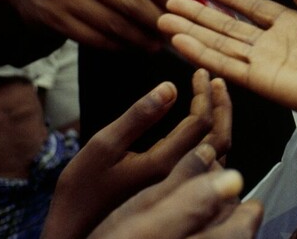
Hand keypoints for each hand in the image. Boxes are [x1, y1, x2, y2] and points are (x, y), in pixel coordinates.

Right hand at [0, 0, 179, 50]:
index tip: (184, 8)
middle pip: (131, 1)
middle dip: (157, 21)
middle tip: (174, 32)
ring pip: (114, 23)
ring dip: (140, 37)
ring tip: (155, 44)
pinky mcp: (54, 19)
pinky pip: (95, 37)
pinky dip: (117, 44)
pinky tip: (129, 45)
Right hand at [42, 69, 232, 238]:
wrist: (74, 232)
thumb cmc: (83, 190)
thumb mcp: (103, 146)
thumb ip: (139, 116)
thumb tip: (171, 88)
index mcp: (164, 163)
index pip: (201, 122)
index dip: (204, 93)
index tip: (199, 72)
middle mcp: (181, 178)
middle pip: (219, 137)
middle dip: (221, 105)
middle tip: (216, 81)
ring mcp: (182, 189)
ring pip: (218, 152)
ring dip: (221, 121)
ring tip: (216, 97)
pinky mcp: (178, 193)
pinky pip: (209, 164)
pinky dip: (213, 138)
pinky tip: (204, 125)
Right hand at [158, 0, 296, 127]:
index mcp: (292, 25)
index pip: (254, 8)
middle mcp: (273, 44)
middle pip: (227, 27)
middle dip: (199, 16)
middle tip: (171, 4)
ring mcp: (263, 63)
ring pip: (219, 44)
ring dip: (191, 32)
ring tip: (164, 19)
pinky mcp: (258, 80)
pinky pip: (225, 64)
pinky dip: (201, 53)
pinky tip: (179, 42)